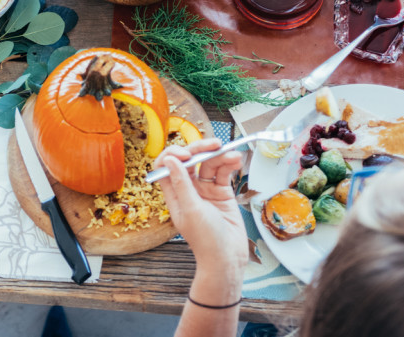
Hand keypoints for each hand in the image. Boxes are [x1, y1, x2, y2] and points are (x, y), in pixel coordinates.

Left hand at [154, 139, 248, 272]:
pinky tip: (236, 160)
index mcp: (174, 194)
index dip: (175, 154)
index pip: (167, 166)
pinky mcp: (221, 193)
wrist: (228, 259)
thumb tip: (169, 160)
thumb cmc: (206, 240)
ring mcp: (205, 191)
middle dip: (201, 149)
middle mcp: (188, 190)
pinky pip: (223, 173)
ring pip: (209, 164)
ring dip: (220, 156)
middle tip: (214, 144)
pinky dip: (229, 164)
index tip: (187, 154)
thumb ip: (181, 183)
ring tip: (233, 155)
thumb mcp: (191, 210)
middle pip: (190, 160)